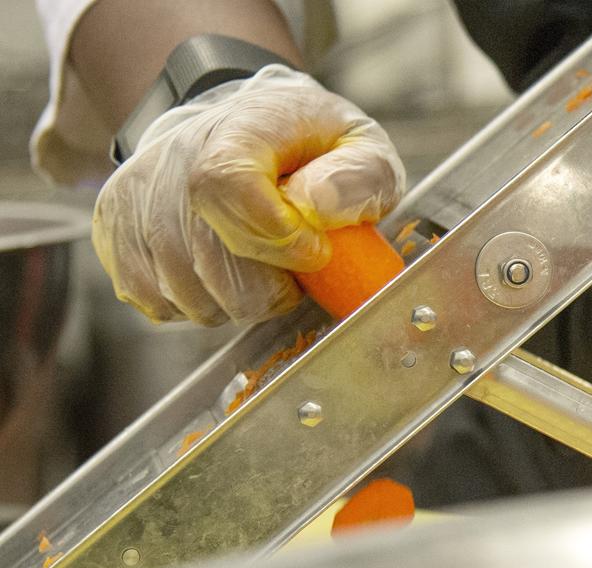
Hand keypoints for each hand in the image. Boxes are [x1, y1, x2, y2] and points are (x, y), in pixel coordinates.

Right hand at [92, 65, 404, 324]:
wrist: (245, 124)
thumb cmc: (309, 146)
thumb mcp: (360, 146)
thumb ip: (359, 176)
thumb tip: (319, 207)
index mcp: (240, 127)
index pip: (227, 185)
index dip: (277, 237)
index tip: (314, 252)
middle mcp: (174, 155)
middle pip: (207, 254)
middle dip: (267, 288)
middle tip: (294, 271)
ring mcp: (138, 193)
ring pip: (183, 290)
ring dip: (235, 301)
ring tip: (261, 270)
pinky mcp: (115, 227)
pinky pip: (153, 299)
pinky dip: (197, 304)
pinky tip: (223, 278)